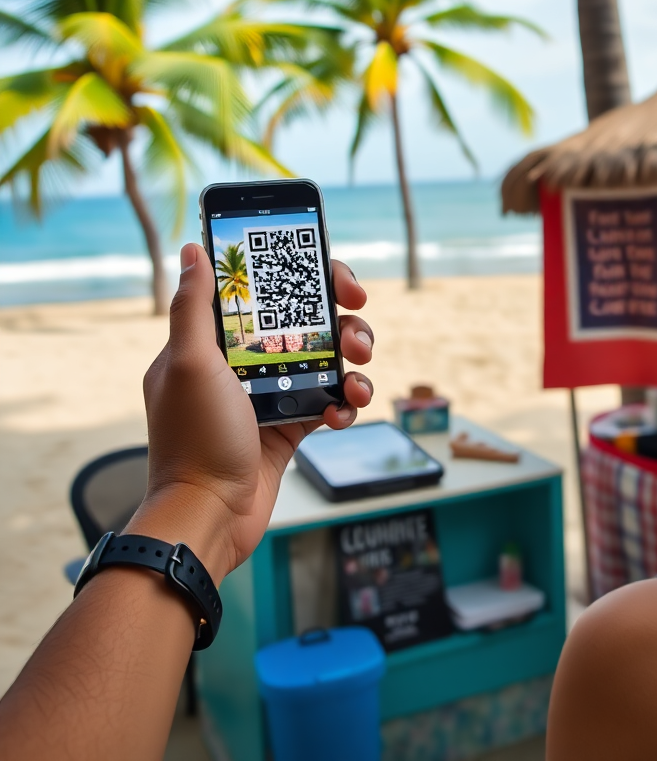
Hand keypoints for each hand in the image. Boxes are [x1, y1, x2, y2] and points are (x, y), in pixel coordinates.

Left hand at [128, 243, 373, 582]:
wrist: (211, 517)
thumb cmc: (195, 439)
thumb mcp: (189, 364)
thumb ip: (194, 306)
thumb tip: (192, 250)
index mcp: (215, 342)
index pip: (264, 291)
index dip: (303, 276)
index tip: (333, 276)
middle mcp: (244, 364)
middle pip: (305, 322)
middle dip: (340, 317)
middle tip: (357, 320)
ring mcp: (270, 394)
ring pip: (326, 360)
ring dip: (352, 360)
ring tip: (357, 371)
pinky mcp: (292, 425)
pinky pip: (331, 401)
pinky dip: (344, 404)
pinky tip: (341, 414)